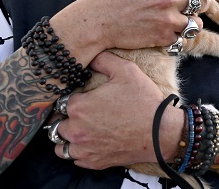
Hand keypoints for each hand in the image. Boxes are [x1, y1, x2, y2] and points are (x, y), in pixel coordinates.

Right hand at [50, 0, 218, 60]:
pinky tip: (163, 35)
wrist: (97, 19)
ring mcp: (168, 17)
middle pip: (202, 4)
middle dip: (204, 9)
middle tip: (203, 13)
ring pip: (195, 24)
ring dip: (190, 25)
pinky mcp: (163, 36)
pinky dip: (176, 39)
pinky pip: (181, 39)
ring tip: (175, 24)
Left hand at [52, 52, 184, 168]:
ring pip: (61, 145)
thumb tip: (91, 57)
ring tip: (81, 129)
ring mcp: (84, 149)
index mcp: (79, 106)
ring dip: (67, 137)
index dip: (74, 97)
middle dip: (67, 117)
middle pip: (57, 123)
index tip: (85, 97)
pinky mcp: (94, 162)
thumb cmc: (143, 101)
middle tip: (83, 112)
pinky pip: (76, 159)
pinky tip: (91, 142)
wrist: (160, 133)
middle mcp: (76, 130)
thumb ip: (104, 60)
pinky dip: (79, 151)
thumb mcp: (126, 71)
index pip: (63, 101)